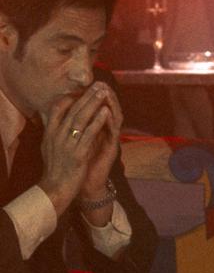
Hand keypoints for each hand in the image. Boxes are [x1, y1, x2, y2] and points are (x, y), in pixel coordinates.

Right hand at [38, 83, 115, 214]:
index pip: (57, 108)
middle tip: (97, 84)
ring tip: (103, 92)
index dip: (70, 97)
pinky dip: (97, 121)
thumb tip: (55, 119)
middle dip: (86, 96)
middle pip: (71, 110)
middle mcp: (56, 136)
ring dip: (93, 103)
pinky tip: (105, 112)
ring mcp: (66, 144)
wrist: (55, 189)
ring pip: (80, 119)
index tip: (82, 88)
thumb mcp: (49, 147)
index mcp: (49, 133)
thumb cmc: (56, 168)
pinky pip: (88, 134)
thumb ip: (54, 132)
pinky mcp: (77, 154)